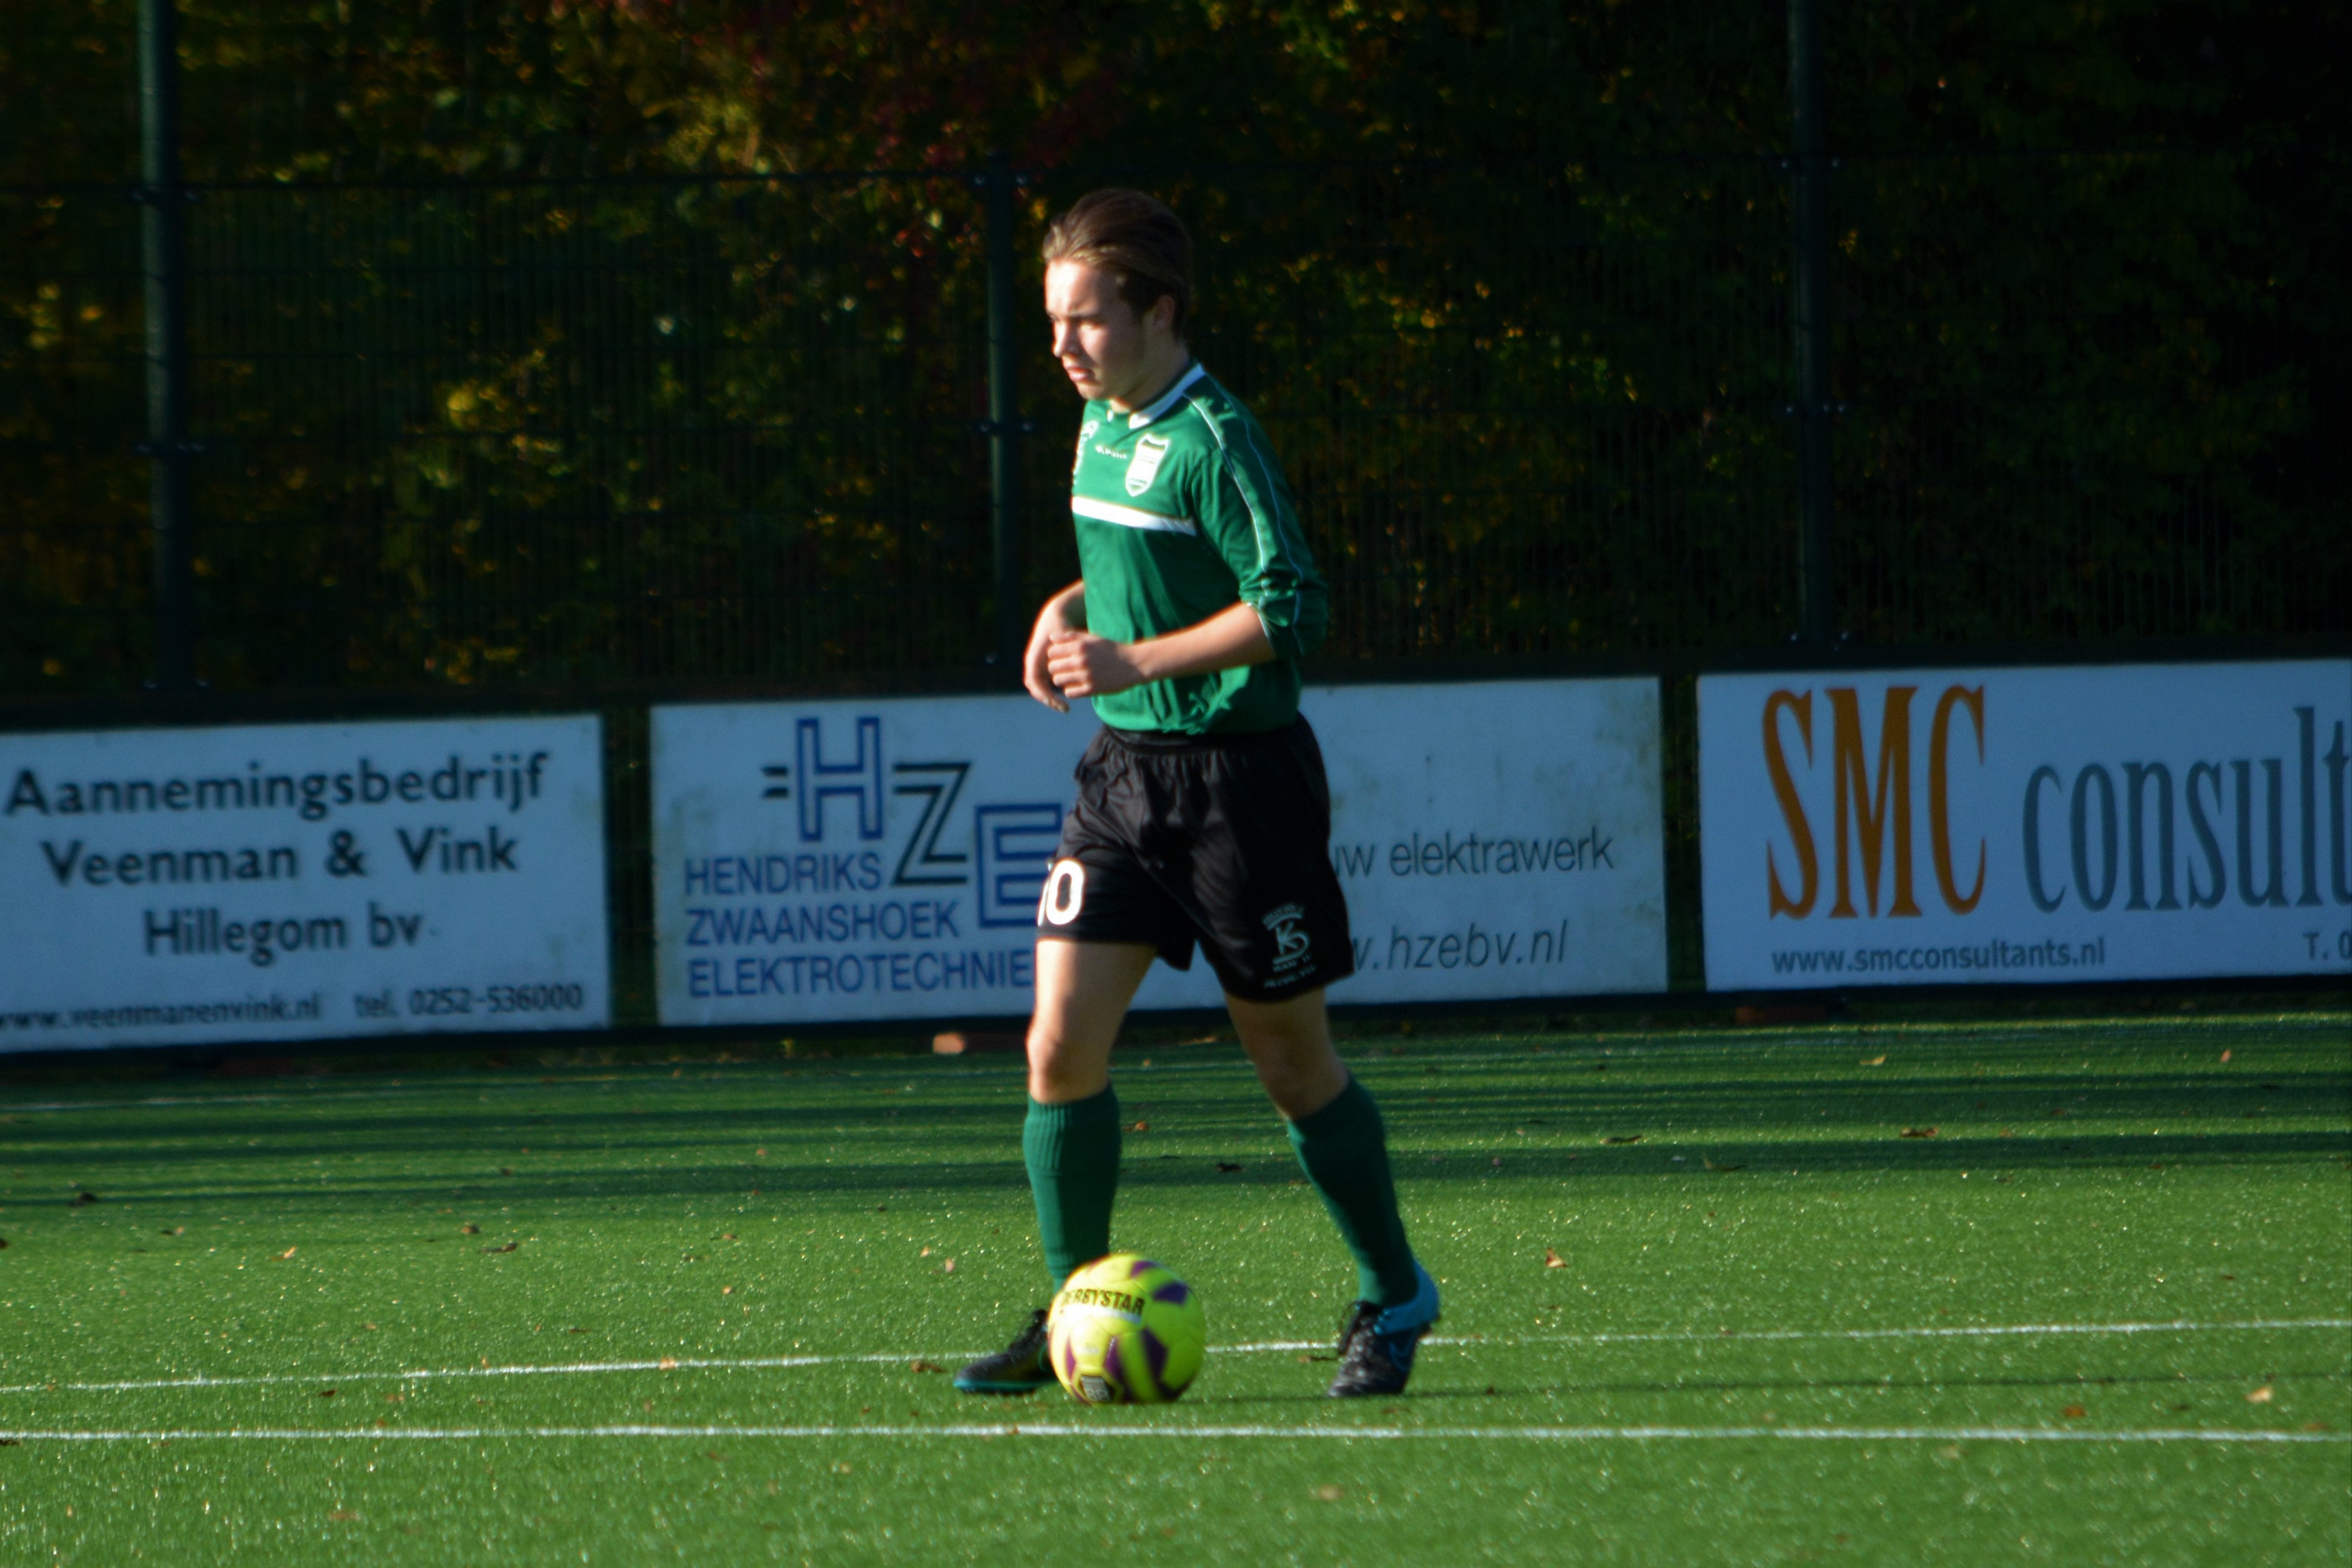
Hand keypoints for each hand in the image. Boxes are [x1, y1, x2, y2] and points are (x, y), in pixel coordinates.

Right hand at [1023, 588, 1084, 710]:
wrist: (1054, 616)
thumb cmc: (1061, 626)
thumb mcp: (1065, 637)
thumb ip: (1067, 649)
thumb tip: (1072, 663)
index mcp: (1034, 656)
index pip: (1034, 681)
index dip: (1044, 693)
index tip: (1057, 701)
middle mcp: (1032, 662)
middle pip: (1035, 688)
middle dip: (1048, 699)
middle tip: (1063, 708)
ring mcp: (1035, 665)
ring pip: (1038, 689)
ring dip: (1049, 699)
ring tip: (1064, 707)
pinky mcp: (1041, 667)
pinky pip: (1043, 685)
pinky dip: (1051, 694)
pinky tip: (1064, 699)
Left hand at [1045, 630, 1147, 699]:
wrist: (1133, 664)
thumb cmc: (1111, 649)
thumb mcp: (1093, 638)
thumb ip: (1071, 636)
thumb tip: (1051, 638)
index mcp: (1080, 646)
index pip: (1052, 652)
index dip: (1054, 655)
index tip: (1061, 657)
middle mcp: (1081, 660)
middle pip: (1052, 667)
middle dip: (1055, 668)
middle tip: (1064, 669)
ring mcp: (1086, 676)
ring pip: (1058, 681)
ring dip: (1062, 680)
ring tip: (1070, 678)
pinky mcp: (1091, 689)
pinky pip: (1069, 693)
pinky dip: (1070, 690)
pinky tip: (1078, 686)